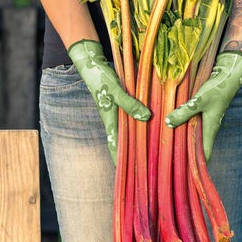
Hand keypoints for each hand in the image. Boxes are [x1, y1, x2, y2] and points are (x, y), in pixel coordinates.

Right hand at [68, 40, 150, 161]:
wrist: (91, 64)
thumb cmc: (101, 78)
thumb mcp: (116, 90)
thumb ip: (130, 104)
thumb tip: (146, 118)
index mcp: (110, 121)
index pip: (116, 147)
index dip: (120, 162)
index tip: (127, 177)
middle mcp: (114, 119)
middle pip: (123, 143)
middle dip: (132, 156)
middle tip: (143, 171)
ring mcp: (118, 112)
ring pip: (129, 132)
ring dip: (137, 142)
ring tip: (149, 154)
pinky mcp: (122, 103)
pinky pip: (132, 119)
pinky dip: (140, 125)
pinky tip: (149, 128)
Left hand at [165, 51, 241, 160]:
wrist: (227, 76)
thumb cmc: (217, 89)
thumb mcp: (199, 100)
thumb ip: (184, 111)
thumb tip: (169, 123)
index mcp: (210, 130)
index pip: (204, 155)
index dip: (196, 167)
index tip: (184, 176)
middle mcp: (207, 129)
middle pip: (196, 148)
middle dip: (185, 156)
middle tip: (168, 164)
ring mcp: (204, 122)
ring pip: (191, 136)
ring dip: (181, 141)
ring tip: (165, 149)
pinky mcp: (200, 113)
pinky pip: (189, 125)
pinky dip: (181, 128)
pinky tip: (169, 128)